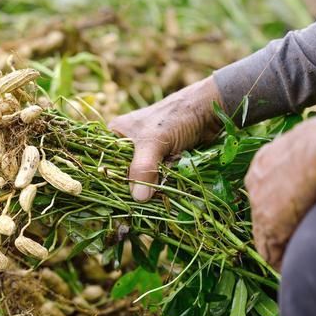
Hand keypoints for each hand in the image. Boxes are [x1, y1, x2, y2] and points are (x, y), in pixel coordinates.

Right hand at [108, 77, 222, 201]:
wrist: (210, 111)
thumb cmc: (176, 117)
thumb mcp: (153, 142)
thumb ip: (143, 168)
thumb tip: (138, 198)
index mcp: (117, 134)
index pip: (104, 161)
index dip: (108, 180)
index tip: (113, 198)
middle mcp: (130, 145)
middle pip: (123, 174)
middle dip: (131, 188)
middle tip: (135, 204)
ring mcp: (148, 154)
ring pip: (142, 179)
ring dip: (148, 189)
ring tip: (151, 202)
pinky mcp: (164, 162)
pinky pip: (157, 179)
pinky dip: (162, 187)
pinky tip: (163, 197)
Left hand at [245, 111, 315, 269]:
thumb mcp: (309, 141)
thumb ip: (307, 153)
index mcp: (264, 160)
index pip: (264, 190)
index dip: (279, 205)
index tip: (292, 214)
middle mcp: (255, 182)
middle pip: (261, 211)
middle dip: (276, 225)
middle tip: (292, 237)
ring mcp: (258, 204)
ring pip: (263, 234)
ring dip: (278, 246)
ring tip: (291, 257)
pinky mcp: (268, 225)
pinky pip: (269, 251)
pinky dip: (280, 260)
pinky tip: (291, 266)